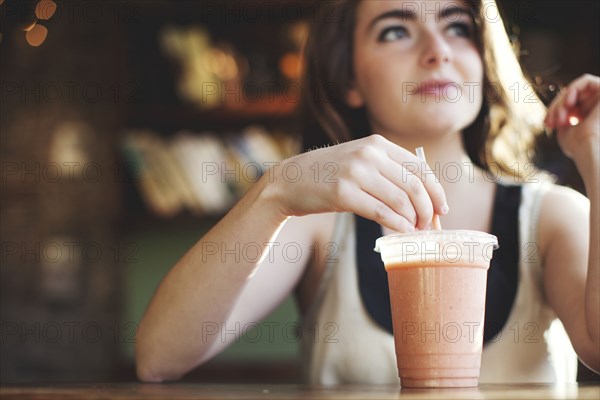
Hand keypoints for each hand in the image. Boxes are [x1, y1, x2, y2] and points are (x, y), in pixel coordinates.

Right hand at [263, 134, 448, 231]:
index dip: (435, 190)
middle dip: (427, 210)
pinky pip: (382, 212)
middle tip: (429, 226)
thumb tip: (421, 198)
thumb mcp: (359, 161)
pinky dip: (397, 225)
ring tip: (414, 231)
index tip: (442, 209)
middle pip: (414, 185)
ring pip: (401, 200)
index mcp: (376, 144)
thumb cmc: (327, 175)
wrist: (289, 181)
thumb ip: (387, 171)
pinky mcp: (343, 193)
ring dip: (413, 220)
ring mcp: (355, 172)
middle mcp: (368, 154)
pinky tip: (401, 232)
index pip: (419, 167)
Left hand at [545, 74, 599, 164]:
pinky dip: (573, 89)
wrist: (590, 150)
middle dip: (556, 107)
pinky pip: (587, 80)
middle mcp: (598, 106)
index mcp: (592, 115)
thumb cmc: (578, 146)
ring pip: (576, 89)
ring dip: (562, 102)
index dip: (555, 110)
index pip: (569, 104)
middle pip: (571, 95)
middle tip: (550, 122)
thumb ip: (563, 115)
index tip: (547, 123)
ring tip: (560, 118)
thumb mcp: (565, 129)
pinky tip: (567, 103)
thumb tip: (556, 109)